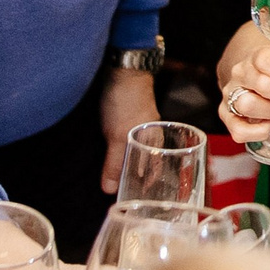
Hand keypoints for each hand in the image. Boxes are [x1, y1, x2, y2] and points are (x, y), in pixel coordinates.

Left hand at [98, 67, 161, 192]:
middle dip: (141, 178)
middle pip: (148, 161)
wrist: (122, 69)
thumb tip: (110, 190)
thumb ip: (115, 163)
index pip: (159, 169)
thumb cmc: (126, 101)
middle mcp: (151, 133)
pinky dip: (122, 152)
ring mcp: (139, 124)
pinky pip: (126, 141)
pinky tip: (113, 154)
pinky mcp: (126, 117)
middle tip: (129, 194)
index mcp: (157, 139)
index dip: (152, 185)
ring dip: (129, 164)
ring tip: (119, 179)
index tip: (143, 200)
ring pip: (137, 151)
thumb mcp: (118, 136)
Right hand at [215, 20, 269, 147]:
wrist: (252, 74)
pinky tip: (269, 124)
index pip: (266, 60)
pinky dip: (258, 132)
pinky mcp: (227, 116)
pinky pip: (239, 131)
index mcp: (255, 57)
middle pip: (263, 85)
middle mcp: (240, 74)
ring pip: (247, 105)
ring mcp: (230, 95)